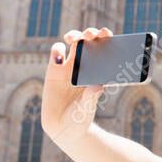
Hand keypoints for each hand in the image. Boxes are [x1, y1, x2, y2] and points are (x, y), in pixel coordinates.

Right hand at [41, 26, 112, 148]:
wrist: (64, 129)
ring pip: (71, 42)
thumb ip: (91, 97)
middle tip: (92, 34)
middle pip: (88, 40)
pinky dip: (57, 51)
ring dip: (73, 35)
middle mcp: (84, 64)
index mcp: (98, 69)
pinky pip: (55, 54)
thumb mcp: (87, 108)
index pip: (103, 47)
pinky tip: (59, 57)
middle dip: (90, 33)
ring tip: (74, 39)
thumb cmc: (81, 117)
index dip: (105, 37)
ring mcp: (68, 66)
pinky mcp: (53, 71)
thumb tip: (98, 86)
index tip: (107, 34)